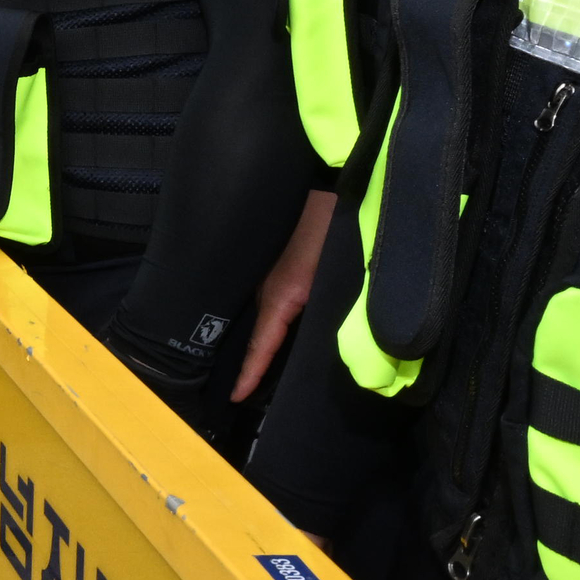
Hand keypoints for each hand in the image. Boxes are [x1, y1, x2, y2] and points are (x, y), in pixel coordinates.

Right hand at [232, 189, 338, 403]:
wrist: (325, 182)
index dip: (249, 375)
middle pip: (258, 334)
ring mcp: (267, 276)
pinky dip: (269, 320)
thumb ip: (333, 312)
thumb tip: (343, 349)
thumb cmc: (333, 226)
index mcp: (281, 296)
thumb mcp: (336, 273)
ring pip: (263, 316)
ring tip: (260, 368)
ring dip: (263, 338)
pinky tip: (276, 327)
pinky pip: (268, 301)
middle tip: (245, 393)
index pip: (260, 346)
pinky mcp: (274, 265)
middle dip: (252, 362)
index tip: (236, 397)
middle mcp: (266, 289)